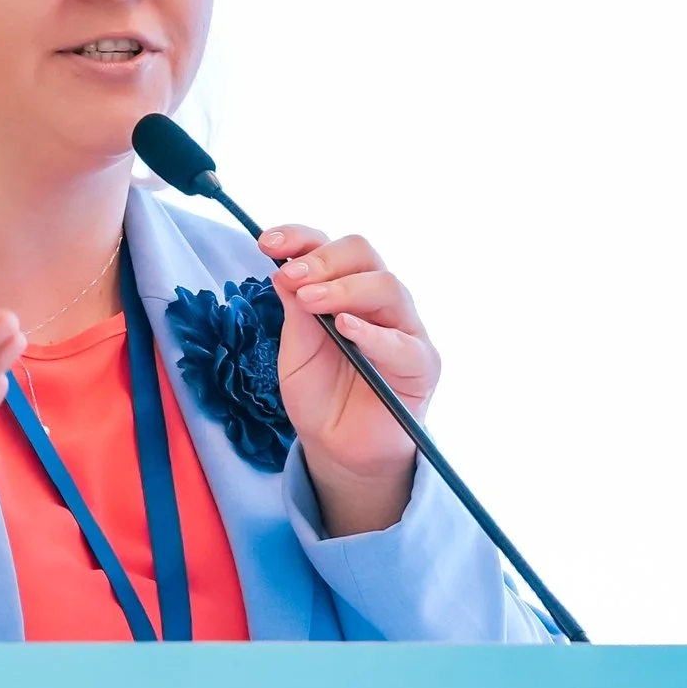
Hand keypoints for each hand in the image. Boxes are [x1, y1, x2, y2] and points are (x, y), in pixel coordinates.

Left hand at [260, 225, 435, 536]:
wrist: (339, 450)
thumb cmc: (320, 396)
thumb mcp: (295, 352)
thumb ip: (295, 313)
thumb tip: (283, 270)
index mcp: (346, 289)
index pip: (331, 247)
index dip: (301, 237)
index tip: (266, 243)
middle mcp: (379, 300)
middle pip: (364, 254)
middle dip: (323, 259)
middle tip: (290, 277)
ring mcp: (404, 328)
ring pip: (386, 286)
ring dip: (343, 289)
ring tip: (309, 301)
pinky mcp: (421, 364)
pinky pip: (402, 342)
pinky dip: (373, 332)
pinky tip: (345, 327)